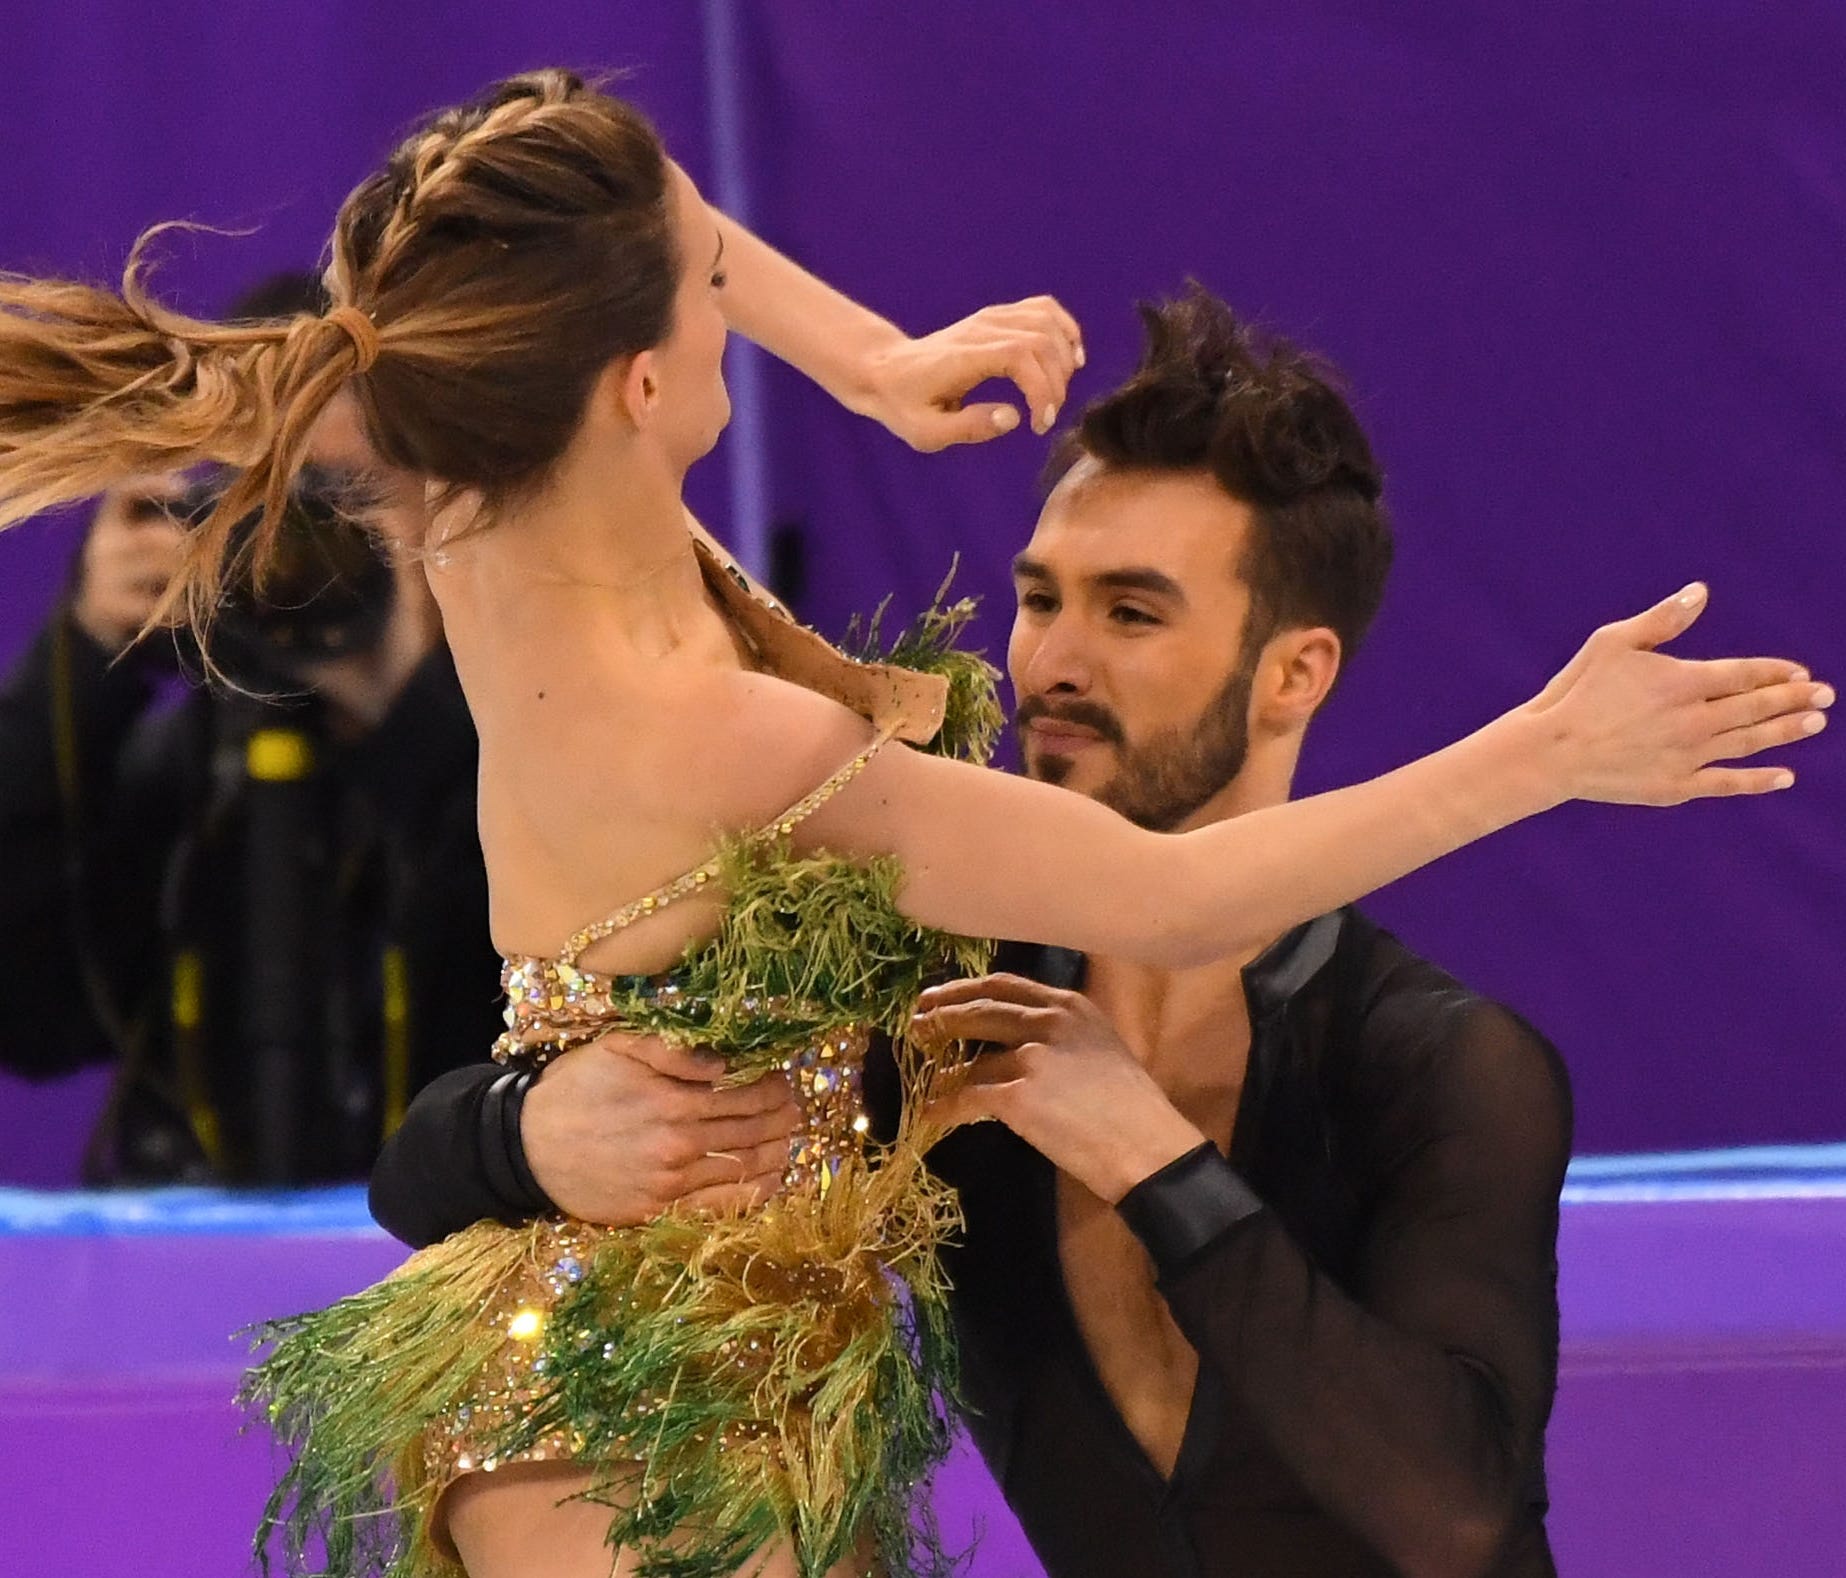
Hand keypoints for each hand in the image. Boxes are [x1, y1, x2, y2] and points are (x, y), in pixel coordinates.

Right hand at [69, 478, 189, 652]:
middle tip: (198, 553)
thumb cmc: (130, 567)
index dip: (149, 485)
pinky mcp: (109, 604)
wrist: (95, 611)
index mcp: (111, 522)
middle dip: (181, 543)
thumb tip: (196, 493)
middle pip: (150, 536)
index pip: (123, 493)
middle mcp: (103, 545)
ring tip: (196, 583)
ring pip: (159, 568)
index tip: (182, 487)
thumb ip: (163, 520)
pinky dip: (177, 609)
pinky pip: (156, 604)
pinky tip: (184, 612)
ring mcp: (103, 575)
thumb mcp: (137, 539)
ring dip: (185, 575)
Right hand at [519, 1032, 799, 1223]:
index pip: (747, 1095)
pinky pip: (721, 1206)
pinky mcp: (660, 1211)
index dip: (774, 1088)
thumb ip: (674, 1051)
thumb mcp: (618, 1048)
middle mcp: (681, 1145)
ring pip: (745, 1169)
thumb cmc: (574, 1089)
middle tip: (796, 1108)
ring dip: (777, 1152)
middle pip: (753, 1132)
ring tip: (789, 1140)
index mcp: (675, 1102)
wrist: (526, 1147)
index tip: (783, 1080)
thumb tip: (723, 1063)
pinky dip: (754, 1193)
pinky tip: (770, 1180)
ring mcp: (672, 1183)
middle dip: (782, 1118)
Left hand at [854, 296, 1085, 450]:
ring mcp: (990, 318)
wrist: (886, 370)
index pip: (1021, 357)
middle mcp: (981, 329)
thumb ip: (969, 428)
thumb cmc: (905, 405)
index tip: (1040, 424)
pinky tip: (1070, 357)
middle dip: (1057, 382)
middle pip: (1041, 340)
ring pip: (1047, 321)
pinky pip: (1042, 309)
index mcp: (965, 357)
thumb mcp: (926, 432)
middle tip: (1047, 416)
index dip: (1042, 391)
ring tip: (1060, 391)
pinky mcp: (996, 316)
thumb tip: (1012, 417)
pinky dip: (1064, 329)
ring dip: (1065, 357)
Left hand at [913, 973, 1206, 1202]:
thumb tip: (1019, 1040)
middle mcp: (1048, 1021)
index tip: (939, 996)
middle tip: (917, 1025)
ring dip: (942, 1071)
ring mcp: (1032, 1056)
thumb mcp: (1101, 1047)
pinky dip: (944, 1107)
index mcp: (1069, 1005)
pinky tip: (931, 1115)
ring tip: (924, 1078)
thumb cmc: (1132, 1107)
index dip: (964, 989)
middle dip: (941, 1016)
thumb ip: (1062, 1033)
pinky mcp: (1018, 1095)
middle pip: (979, 1010)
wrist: (1148, 1147)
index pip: (1004, 985)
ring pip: (971, 1059)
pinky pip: (967, 1097)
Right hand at [1529, 583, 1830, 803]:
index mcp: (1683, 681)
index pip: (1745, 673)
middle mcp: (1695, 719)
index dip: (1775, 672)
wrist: (1550, 751)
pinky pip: (1728, 783)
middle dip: (1794, 699)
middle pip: (1756, 707)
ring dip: (1786, 731)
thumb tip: (1701, 592)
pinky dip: (1759, 781)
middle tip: (1825, 695)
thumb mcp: (1613, 642)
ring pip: (1750, 741)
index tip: (1799, 672)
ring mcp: (1688, 755)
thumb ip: (1662, 620)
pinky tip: (1786, 776)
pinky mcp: (1676, 786)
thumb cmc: (1576, 690)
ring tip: (1816, 722)